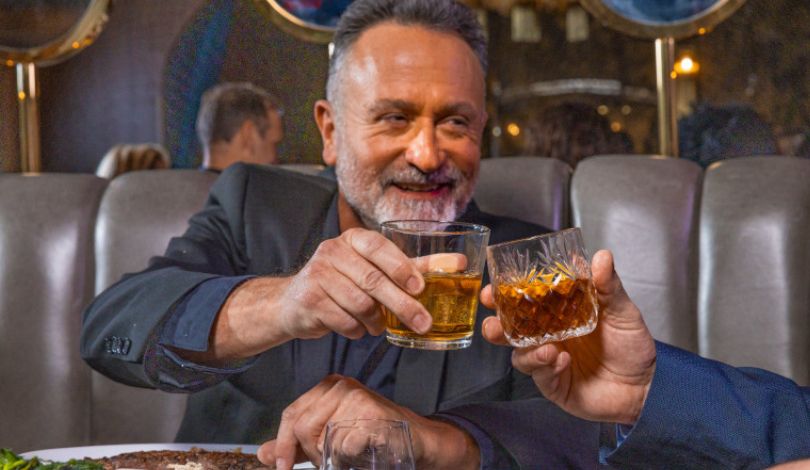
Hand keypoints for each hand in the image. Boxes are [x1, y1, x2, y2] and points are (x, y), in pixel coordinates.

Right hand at [202, 228, 433, 359]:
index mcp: (353, 239)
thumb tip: (458, 262)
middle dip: (402, 305)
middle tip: (423, 323)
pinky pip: (343, 320)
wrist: (294, 301)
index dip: (401, 267)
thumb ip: (414, 267)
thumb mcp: (376, 269)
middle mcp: (332, 251)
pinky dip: (356, 330)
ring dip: (376, 321)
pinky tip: (358, 329)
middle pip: (374, 281)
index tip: (420, 287)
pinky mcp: (308, 299)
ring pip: (360, 304)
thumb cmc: (344, 283)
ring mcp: (317, 274)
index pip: (380, 248)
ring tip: (379, 326)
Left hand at [257, 375, 479, 469]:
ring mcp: (357, 397)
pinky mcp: (370, 413)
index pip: (291, 414)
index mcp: (328, 386)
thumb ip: (297, 445)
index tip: (281, 467)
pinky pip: (342, 445)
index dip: (283, 443)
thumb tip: (263, 453)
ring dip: (328, 456)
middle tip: (322, 462)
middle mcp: (340, 385)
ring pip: (319, 436)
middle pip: (301, 425)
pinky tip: (360, 451)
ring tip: (343, 456)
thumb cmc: (373, 436)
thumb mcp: (329, 439)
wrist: (416, 441)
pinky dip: (348, 456)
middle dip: (306, 452)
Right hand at [481, 250, 656, 424]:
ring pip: (519, 355)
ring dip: (525, 350)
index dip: (504, 295)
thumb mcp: (621, 310)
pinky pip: (540, 375)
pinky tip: (560, 360)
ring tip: (545, 347)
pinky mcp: (554, 384)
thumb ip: (608, 285)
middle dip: (495, 326)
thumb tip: (601, 256)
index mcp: (557, 315)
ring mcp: (549, 361)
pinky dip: (546, 366)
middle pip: (510, 331)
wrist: (647, 385)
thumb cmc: (632, 346)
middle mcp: (548, 337)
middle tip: (494, 323)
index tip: (493, 288)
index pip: (523, 303)